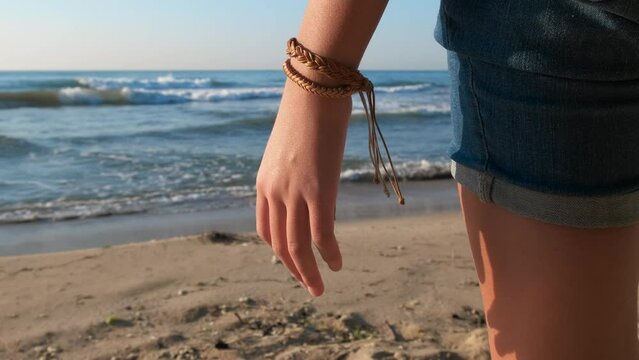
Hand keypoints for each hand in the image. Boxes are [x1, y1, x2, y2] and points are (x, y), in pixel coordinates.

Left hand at [256, 79, 350, 296]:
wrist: (314, 88)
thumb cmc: (307, 113)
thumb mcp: (291, 149)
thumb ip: (293, 173)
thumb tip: (310, 184)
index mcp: (264, 183)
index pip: (266, 230)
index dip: (280, 252)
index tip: (295, 263)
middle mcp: (273, 192)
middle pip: (279, 244)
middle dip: (294, 270)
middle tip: (310, 287)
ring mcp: (294, 192)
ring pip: (297, 246)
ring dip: (309, 272)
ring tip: (320, 288)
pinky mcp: (318, 189)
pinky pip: (321, 234)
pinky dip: (328, 254)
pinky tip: (337, 264)